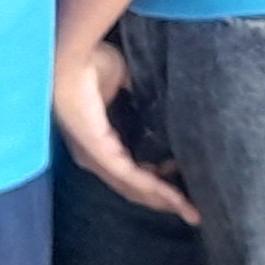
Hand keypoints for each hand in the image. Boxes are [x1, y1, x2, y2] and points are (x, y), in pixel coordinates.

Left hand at [55, 37, 193, 222]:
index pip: (128, 169)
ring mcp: (95, 158)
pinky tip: (177, 198)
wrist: (73, 54)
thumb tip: (162, 96)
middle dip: (163, 200)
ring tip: (191, 211)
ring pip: (135, 188)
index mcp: (96, 140)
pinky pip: (132, 178)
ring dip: (165, 201)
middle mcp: (93, 157)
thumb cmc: (90, 62)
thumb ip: (140, 93)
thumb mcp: (123, 79)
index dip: (156, 179)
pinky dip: (157, 190)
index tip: (182, 179)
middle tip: (191, 210)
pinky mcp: (100, 154)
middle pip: (133, 187)